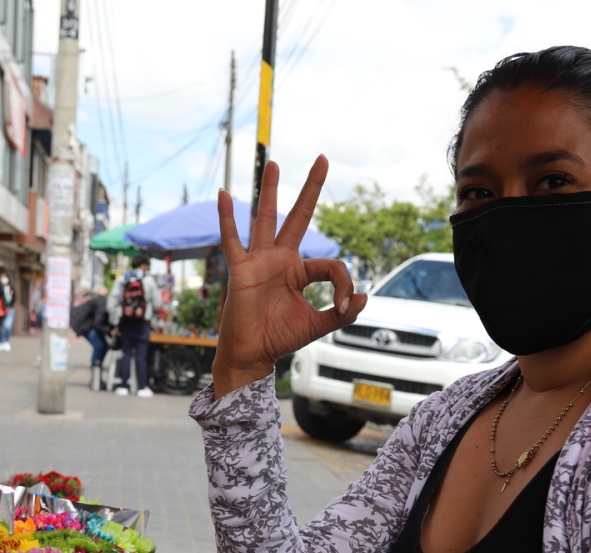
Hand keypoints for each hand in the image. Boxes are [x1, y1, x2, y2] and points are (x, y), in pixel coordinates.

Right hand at [212, 156, 365, 395]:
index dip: (344, 284)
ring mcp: (259, 261)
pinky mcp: (241, 270)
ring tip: (274, 162)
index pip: (331, 264)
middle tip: (323, 159)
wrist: (251, 354)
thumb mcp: (316, 326)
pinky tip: (225, 196)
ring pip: (265, 218)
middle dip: (311, 189)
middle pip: (298, 217)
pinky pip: (232, 241)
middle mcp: (280, 260)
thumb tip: (365, 296)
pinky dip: (227, 219)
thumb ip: (341, 314)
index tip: (343, 306)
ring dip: (269, 191)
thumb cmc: (279, 339)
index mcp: (299, 272)